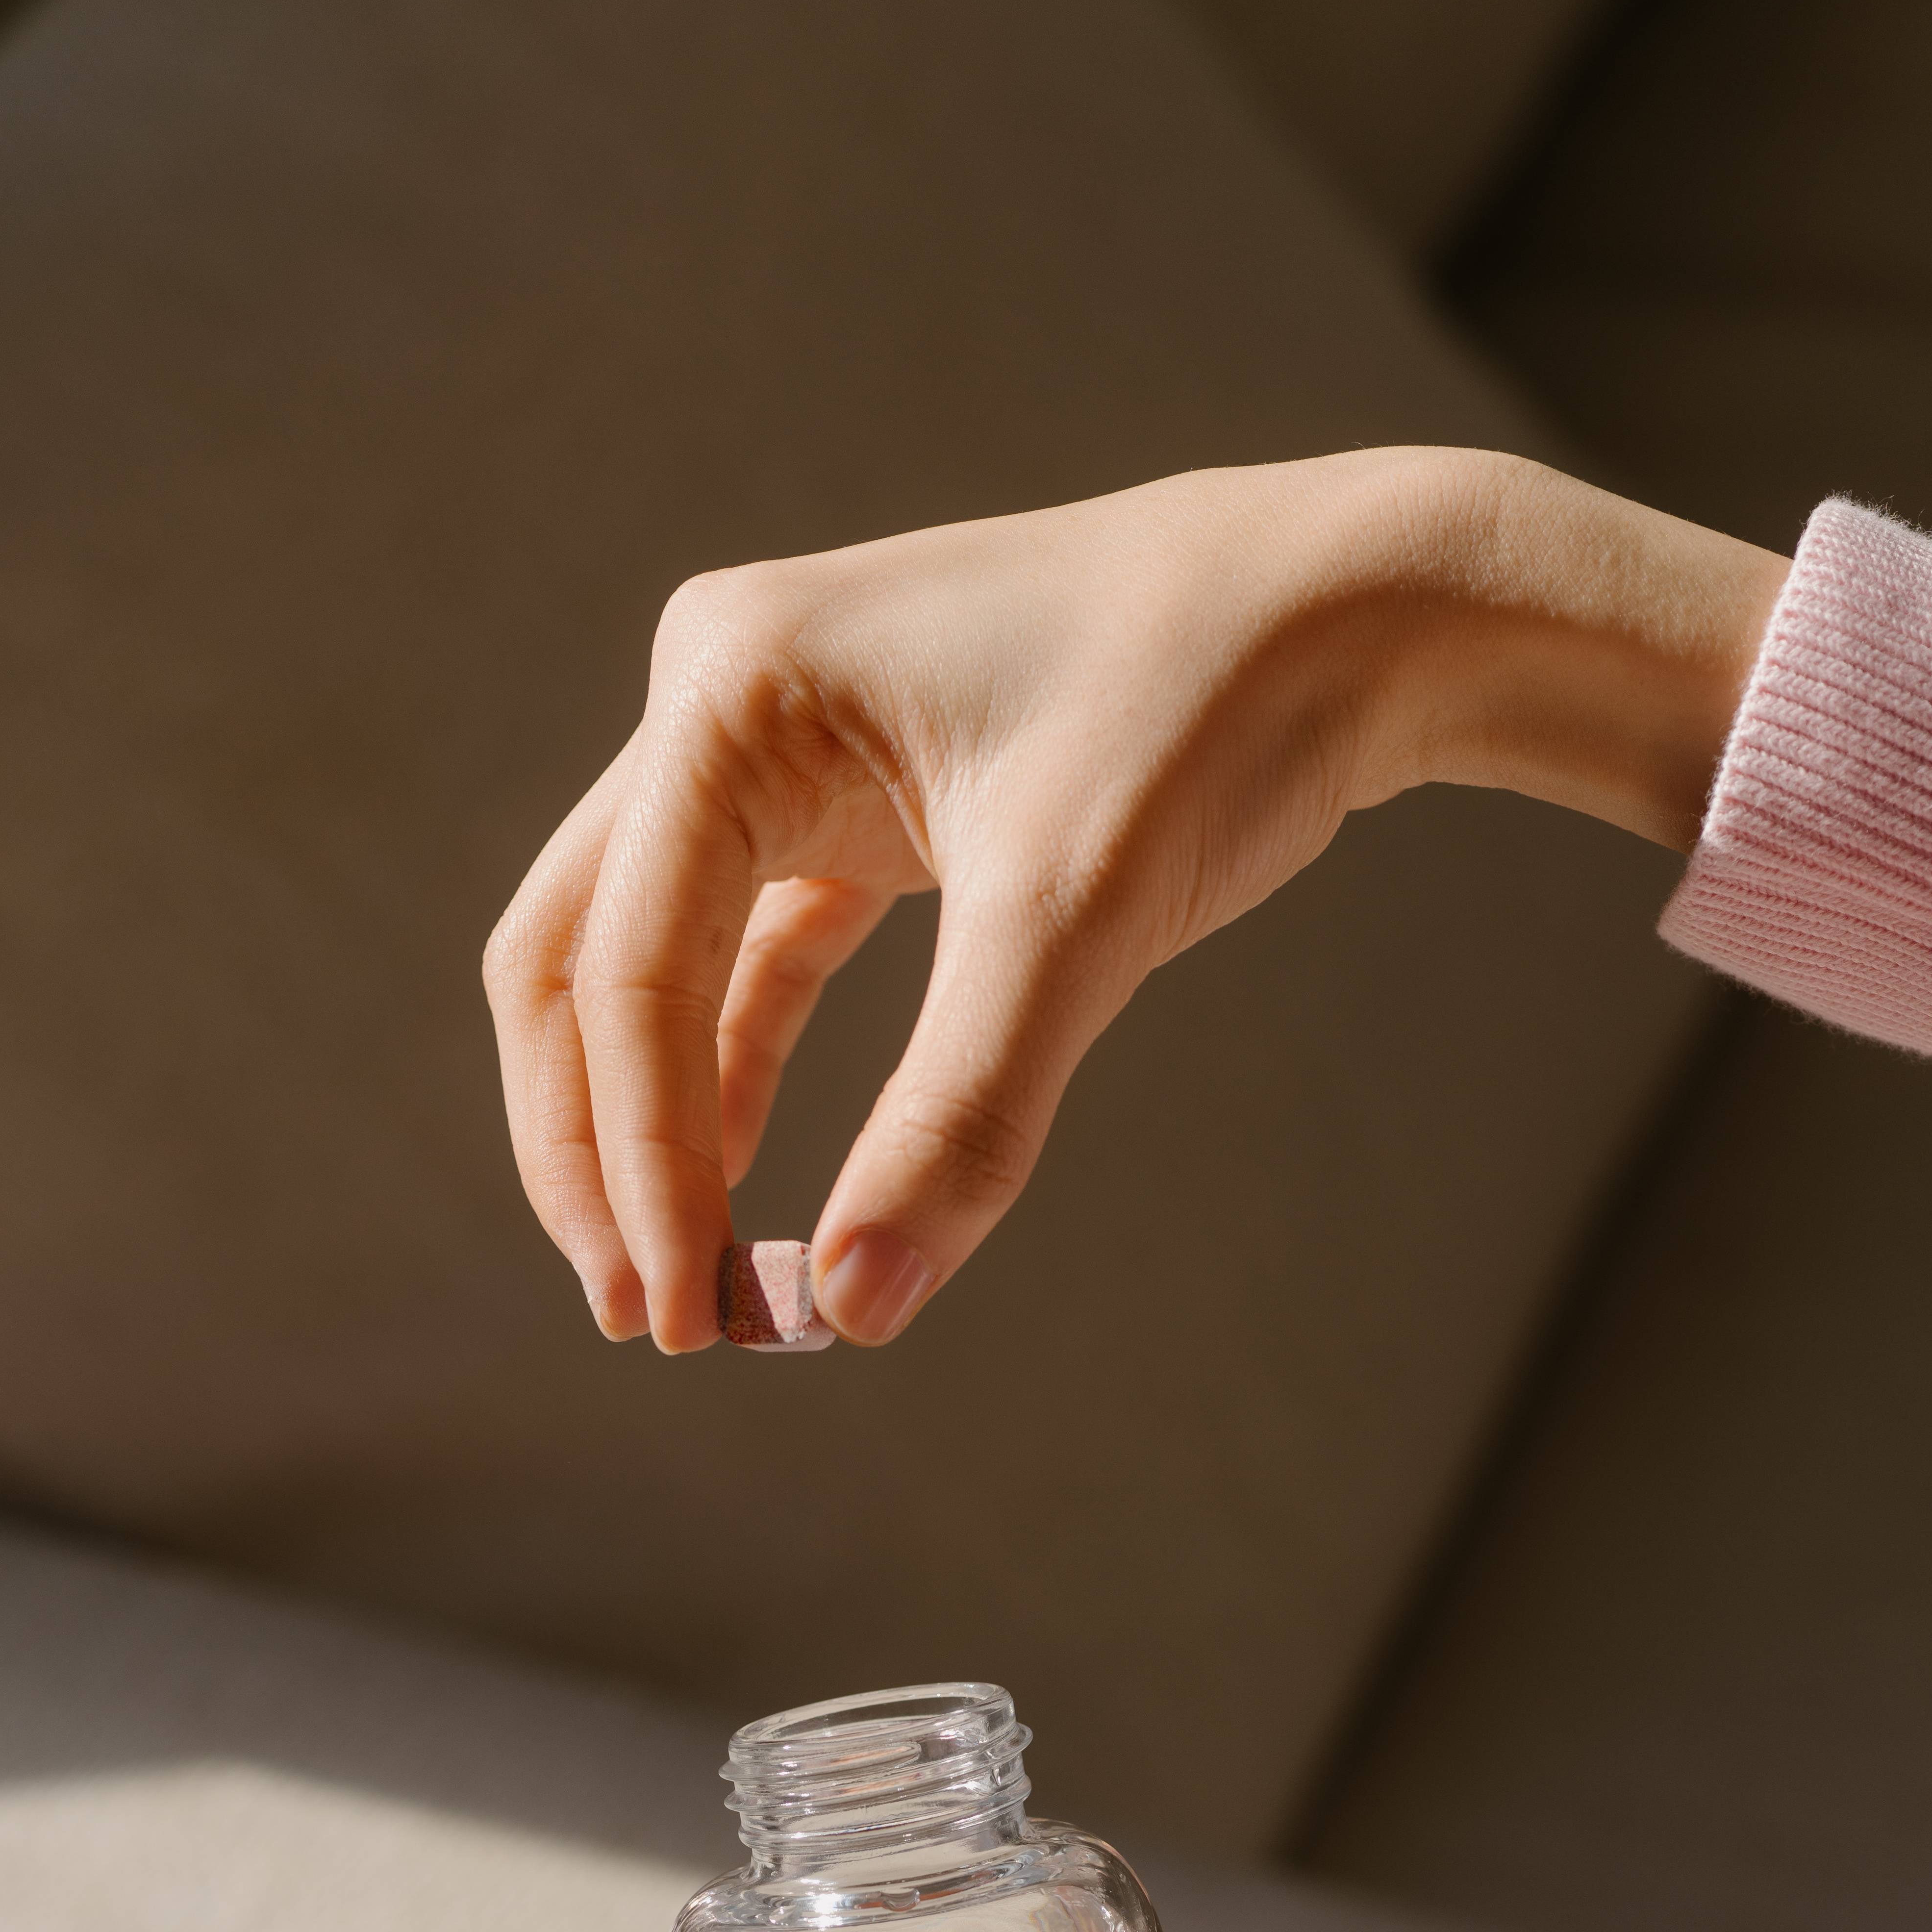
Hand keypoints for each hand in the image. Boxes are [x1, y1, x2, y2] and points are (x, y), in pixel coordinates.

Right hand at [486, 446, 1786, 1353]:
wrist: (1349, 608)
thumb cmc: (1211, 715)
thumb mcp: (1078, 922)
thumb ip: (961, 1117)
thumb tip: (850, 1312)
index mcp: (734, 688)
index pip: (629, 966)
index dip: (639, 1162)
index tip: (683, 1316)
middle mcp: (723, 701)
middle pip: (582, 963)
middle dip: (599, 1152)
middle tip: (644, 1323)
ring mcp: (779, 749)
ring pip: (649, 970)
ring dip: (657, 1129)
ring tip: (687, 1292)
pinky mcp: (850, 806)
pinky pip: (748, 962)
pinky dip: (739, 1079)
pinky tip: (743, 1200)